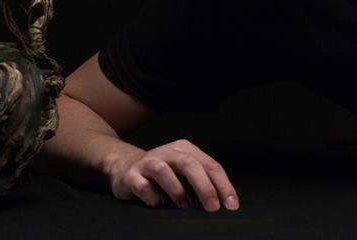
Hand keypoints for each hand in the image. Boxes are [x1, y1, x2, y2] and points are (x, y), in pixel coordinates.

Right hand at [106, 140, 238, 210]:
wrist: (125, 167)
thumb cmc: (163, 175)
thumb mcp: (185, 173)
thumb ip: (203, 182)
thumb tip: (225, 203)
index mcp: (184, 149)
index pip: (209, 165)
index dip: (223, 185)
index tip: (231, 205)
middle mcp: (167, 152)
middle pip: (189, 164)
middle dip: (204, 187)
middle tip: (213, 207)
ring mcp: (147, 162)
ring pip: (163, 171)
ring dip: (177, 191)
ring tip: (185, 207)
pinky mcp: (131, 175)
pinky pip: (143, 186)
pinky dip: (152, 197)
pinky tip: (158, 204)